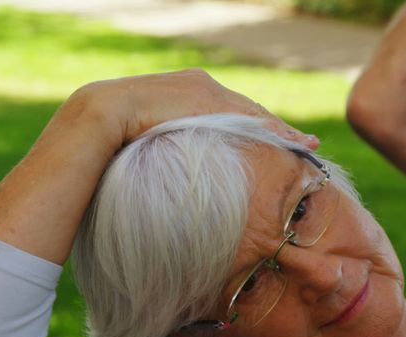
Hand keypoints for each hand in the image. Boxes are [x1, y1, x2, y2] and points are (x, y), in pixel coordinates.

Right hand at [79, 68, 318, 149]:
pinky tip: (289, 143)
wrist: (98, 119)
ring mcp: (203, 89)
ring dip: (282, 131)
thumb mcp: (153, 146)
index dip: (258, 129)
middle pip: (249, 110)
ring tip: (307, 146)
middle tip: (307, 144)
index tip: (281, 144)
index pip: (231, 113)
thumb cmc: (115, 141)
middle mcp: (199, 85)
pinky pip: (247, 117)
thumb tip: (180, 181)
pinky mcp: (205, 97)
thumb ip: (173, 151)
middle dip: (278, 129)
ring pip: (253, 113)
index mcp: (186, 94)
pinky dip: (271, 131)